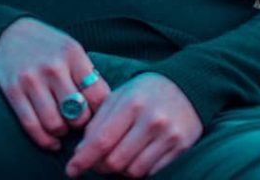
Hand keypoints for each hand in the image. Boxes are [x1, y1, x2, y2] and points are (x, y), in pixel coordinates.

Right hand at [0, 17, 112, 152]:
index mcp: (72, 53)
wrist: (9, 33)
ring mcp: (31, 79)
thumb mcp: (71, 50)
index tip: (96, 115)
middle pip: (78, 114)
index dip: (101, 112)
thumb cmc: (47, 47)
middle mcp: (53, 66)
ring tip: (63, 128)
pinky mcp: (13, 91)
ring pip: (55, 124)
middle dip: (81, 124)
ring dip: (62, 133)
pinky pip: (32, 126)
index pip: (98, 94)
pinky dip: (45, 141)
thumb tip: (105, 109)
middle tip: (78, 123)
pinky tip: (52, 141)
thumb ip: (86, 75)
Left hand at [64, 72, 202, 177]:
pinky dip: (139, 171)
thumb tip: (81, 152)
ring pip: (133, 171)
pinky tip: (136, 158)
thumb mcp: (120, 95)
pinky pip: (152, 173)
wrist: (188, 87)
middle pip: (116, 160)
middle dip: (100, 165)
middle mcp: (152, 120)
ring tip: (117, 157)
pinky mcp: (181, 148)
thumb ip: (99, 121)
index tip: (71, 169)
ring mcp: (168, 136)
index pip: (102, 140)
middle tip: (95, 162)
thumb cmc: (146, 92)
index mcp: (132, 103)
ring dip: (120, 170)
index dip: (84, 159)